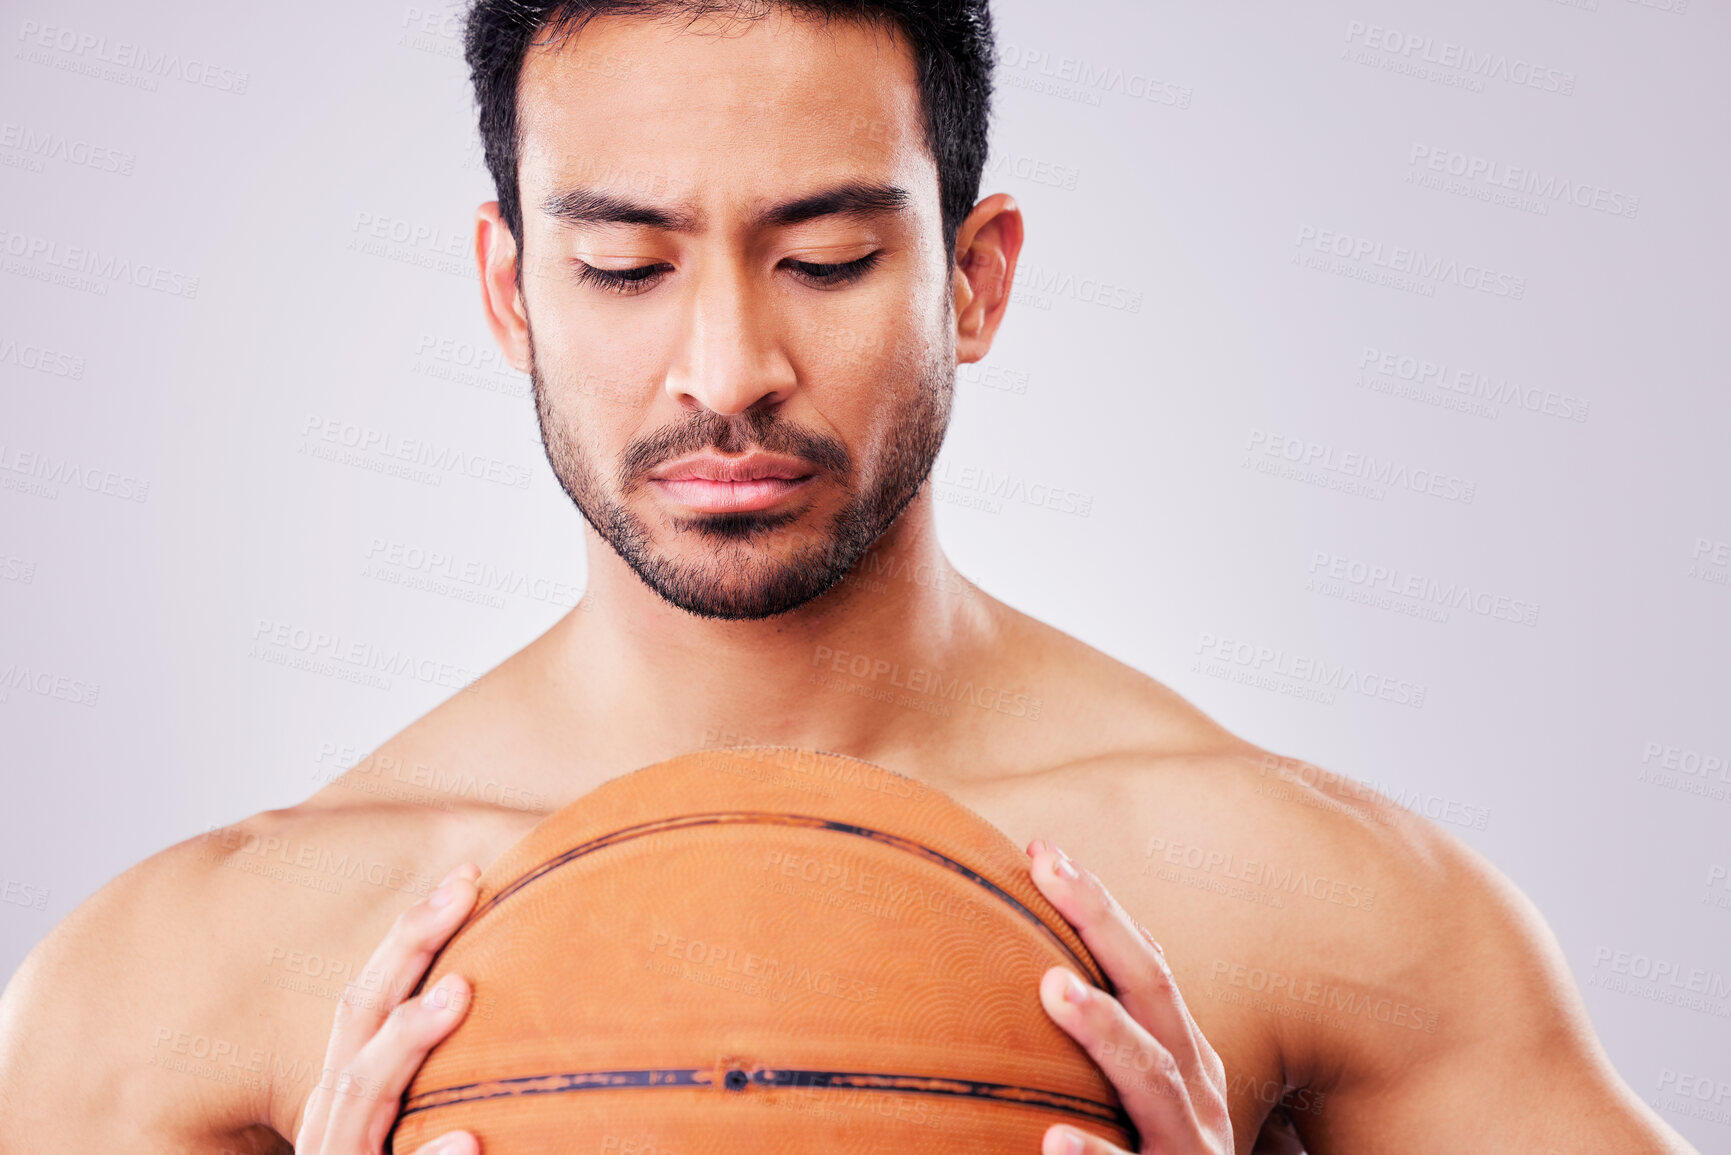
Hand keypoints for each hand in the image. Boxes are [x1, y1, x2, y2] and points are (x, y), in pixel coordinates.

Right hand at [293, 863, 483, 1154]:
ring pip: (356, 1097)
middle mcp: (332, 1128)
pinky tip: (467, 1141)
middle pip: (356, 1022)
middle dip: (404, 948)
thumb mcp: (405, 1130)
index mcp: (347, 1098)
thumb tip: (502, 1001)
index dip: (410, 935)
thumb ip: (437, 1079)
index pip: (369, 1002)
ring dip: (406, 1041)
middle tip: (465, 886)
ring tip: (462, 992)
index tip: (468, 873)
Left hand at [1027, 841, 1232, 1154]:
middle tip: (1048, 870)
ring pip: (1153, 1078)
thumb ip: (1102, 1048)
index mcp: (1186, 1061)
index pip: (1146, 966)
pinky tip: (1054, 1139)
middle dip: (1105, 926)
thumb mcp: (1136, 1103)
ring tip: (1053, 988)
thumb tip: (1018, 980)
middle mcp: (1196, 1095)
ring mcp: (1189, 1148)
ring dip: (1106, 1030)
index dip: (1100, 907)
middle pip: (1155, 992)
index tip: (1043, 850)